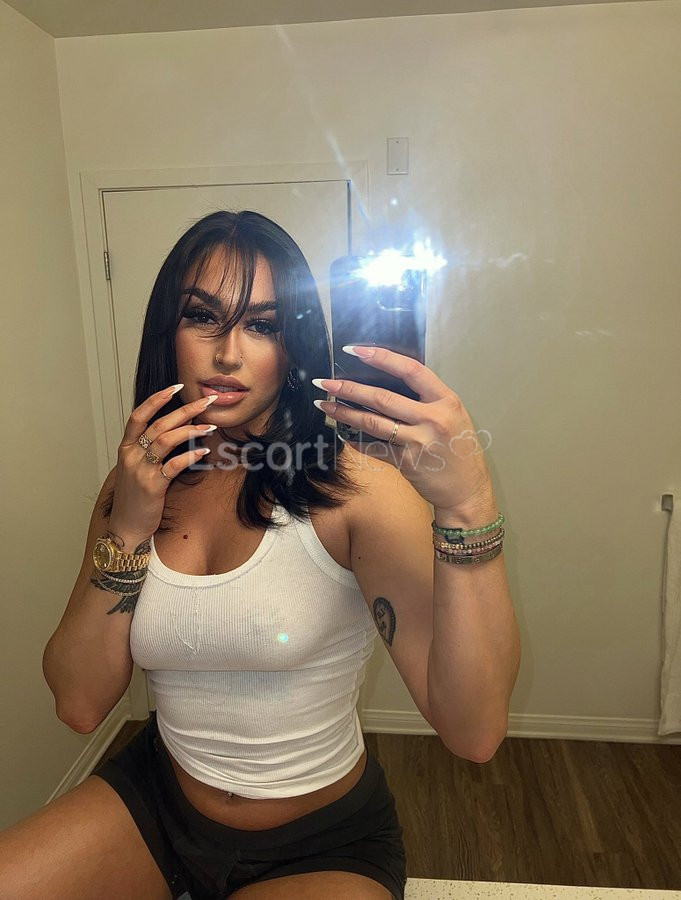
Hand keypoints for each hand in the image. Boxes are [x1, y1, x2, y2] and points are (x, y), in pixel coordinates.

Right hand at [108, 386, 218, 539]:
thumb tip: (177, 430)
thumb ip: (149, 450)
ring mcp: (140, 470)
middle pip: (158, 424)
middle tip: (206, 401)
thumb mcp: (137, 468)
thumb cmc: (135, 497)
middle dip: (184, 410)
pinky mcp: (152, 486)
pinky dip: (190, 455)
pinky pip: (173, 465)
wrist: (126, 526)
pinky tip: (203, 450)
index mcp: (126, 448)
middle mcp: (131, 456)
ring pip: (165, 440)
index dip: (157, 399)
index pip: (138, 416)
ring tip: (210, 425)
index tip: (176, 387)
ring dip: (190, 429)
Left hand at [313, 346, 494, 513]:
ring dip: (345, 413)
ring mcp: (419, 442)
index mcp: (446, 400)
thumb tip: (389, 382)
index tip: (356, 349)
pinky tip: (342, 433)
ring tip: (324, 404)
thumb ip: (428, 400)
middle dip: (349, 388)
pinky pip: (374, 448)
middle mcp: (433, 418)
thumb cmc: (460, 450)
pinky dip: (355, 440)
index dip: (382, 358)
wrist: (468, 490)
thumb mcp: (453, 416)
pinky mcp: (407, 463)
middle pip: (384, 398)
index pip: (411, 370)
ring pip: (373, 422)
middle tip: (325, 382)